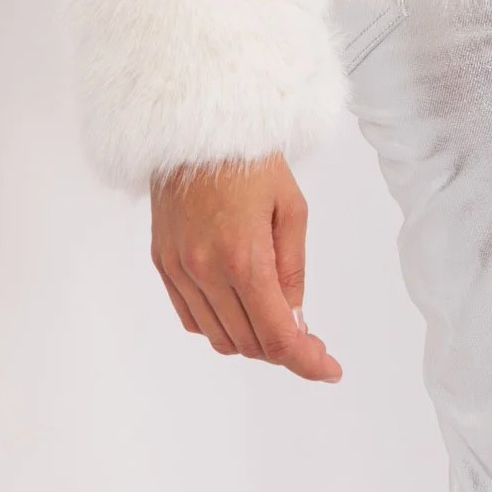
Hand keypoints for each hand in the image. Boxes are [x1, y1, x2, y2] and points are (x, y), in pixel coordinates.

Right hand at [149, 152, 342, 382]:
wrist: (194, 122)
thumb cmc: (251, 158)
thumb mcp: (291, 208)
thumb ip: (293, 271)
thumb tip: (296, 321)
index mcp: (244, 257)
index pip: (278, 336)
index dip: (307, 362)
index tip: (329, 368)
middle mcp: (206, 271)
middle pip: (250, 342)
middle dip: (284, 348)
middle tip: (309, 337)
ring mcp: (179, 269)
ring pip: (218, 337)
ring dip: (251, 339)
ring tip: (274, 318)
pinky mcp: (162, 262)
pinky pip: (191, 317)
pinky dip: (218, 324)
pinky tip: (238, 306)